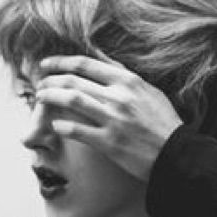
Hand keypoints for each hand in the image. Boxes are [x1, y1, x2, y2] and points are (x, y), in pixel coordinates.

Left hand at [35, 54, 184, 182]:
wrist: (177, 154)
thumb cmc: (164, 124)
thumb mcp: (150, 92)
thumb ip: (126, 78)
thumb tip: (104, 63)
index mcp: (128, 81)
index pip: (86, 64)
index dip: (61, 62)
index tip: (46, 65)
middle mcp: (118, 97)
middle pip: (73, 81)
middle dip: (50, 81)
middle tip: (39, 85)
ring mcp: (113, 119)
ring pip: (71, 101)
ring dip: (50, 98)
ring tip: (40, 99)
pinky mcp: (110, 142)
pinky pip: (77, 130)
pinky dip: (62, 126)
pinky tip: (54, 125)